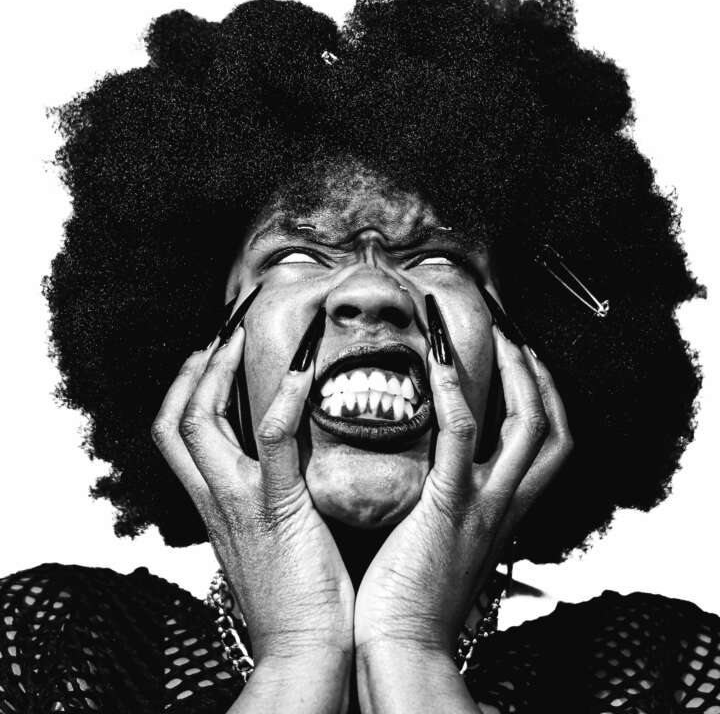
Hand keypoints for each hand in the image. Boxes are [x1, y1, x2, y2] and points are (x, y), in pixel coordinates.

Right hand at [151, 305, 354, 668]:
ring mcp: (240, 501)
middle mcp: (215, 498)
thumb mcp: (265, 540)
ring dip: (223, 365)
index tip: (210, 349)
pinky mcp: (277, 508)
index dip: (185, 385)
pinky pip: (274, 439)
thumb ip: (263, 500)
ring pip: (202, 418)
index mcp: (213, 504)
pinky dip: (285, 396)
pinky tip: (305, 367)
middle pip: (178, 417)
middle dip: (199, 362)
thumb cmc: (299, 596)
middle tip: (228, 324)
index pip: (175, 434)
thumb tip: (289, 461)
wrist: (304, 651)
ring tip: (249, 332)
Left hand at [354, 321, 571, 659]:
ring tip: (492, 333)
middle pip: (554, 430)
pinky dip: (455, 394)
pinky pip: (462, 438)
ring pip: (530, 427)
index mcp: (503, 512)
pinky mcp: (449, 507)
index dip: (545, 398)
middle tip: (513, 333)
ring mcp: (483, 505)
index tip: (523, 358)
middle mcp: (505, 506)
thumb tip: (428, 466)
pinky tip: (437, 362)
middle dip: (540, 375)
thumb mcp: (445, 542)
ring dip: (515, 372)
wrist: (403, 646)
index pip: (550, 447)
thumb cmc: (410, 596)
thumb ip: (450, 503)